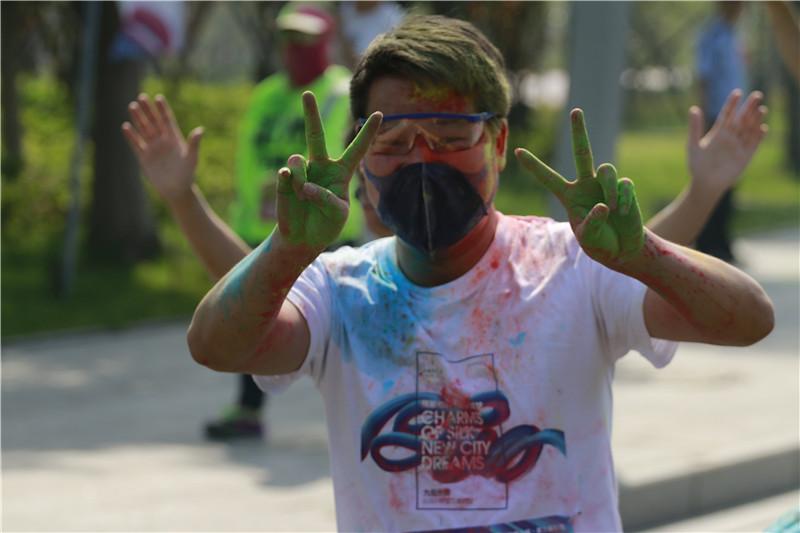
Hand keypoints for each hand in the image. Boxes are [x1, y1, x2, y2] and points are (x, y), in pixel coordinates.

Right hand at [122, 93, 203, 204]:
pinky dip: (131, 136)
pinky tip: (126, 126)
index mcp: (174, 138)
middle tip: (141, 96)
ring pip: (144, 130)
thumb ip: (194, 144)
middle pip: (153, 122)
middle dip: (148, 110)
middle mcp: (162, 141)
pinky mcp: (144, 157)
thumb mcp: (192, 158)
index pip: (167, 120)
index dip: (163, 109)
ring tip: (132, 106)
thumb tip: (201, 130)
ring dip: (138, 119)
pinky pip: (136, 144)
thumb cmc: (187, 173)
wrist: (176, 189)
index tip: (158, 97)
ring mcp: (152, 148)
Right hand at [276, 91, 381, 248]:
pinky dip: (291, 182)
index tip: (380, 113)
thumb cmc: (326, 225)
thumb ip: (327, 199)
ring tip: (304, 194)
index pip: (357, 149)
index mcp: (341, 173)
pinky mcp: (285, 181)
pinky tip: (293, 189)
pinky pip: (286, 172)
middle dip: (310, 114)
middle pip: (315, 135)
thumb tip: (305, 185)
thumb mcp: (337, 215)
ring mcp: (302, 172)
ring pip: (298, 159)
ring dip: (302, 178)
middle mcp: (321, 167)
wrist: (303, 238)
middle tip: (307, 93)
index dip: (368, 133)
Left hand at [515, 109, 643, 265]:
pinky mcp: (624, 188)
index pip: (548, 178)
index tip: (518, 151)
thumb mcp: (588, 239)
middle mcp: (585, 185)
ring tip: (613, 209)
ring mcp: (605, 184)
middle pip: (582, 152)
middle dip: (579, 132)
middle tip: (575, 111)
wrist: (622, 248)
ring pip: (606, 169)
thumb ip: (592, 223)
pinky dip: (624, 199)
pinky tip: (623, 213)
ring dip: (609, 190)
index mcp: (569, 196)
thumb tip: (603, 205)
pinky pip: (624, 184)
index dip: (534, 166)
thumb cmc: (599, 243)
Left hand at [688, 90, 766, 201]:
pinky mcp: (745, 156)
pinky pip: (754, 144)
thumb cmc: (697, 165)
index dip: (732, 104)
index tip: (737, 92)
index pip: (727, 114)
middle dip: (749, 107)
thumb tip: (693, 108)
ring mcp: (739, 146)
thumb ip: (694, 127)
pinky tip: (763, 127)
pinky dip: (758, 136)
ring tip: (762, 108)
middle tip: (757, 95)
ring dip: (756, 119)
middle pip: (742, 119)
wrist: (705, 183)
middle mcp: (730, 137)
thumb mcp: (693, 145)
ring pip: (749, 129)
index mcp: (718, 133)